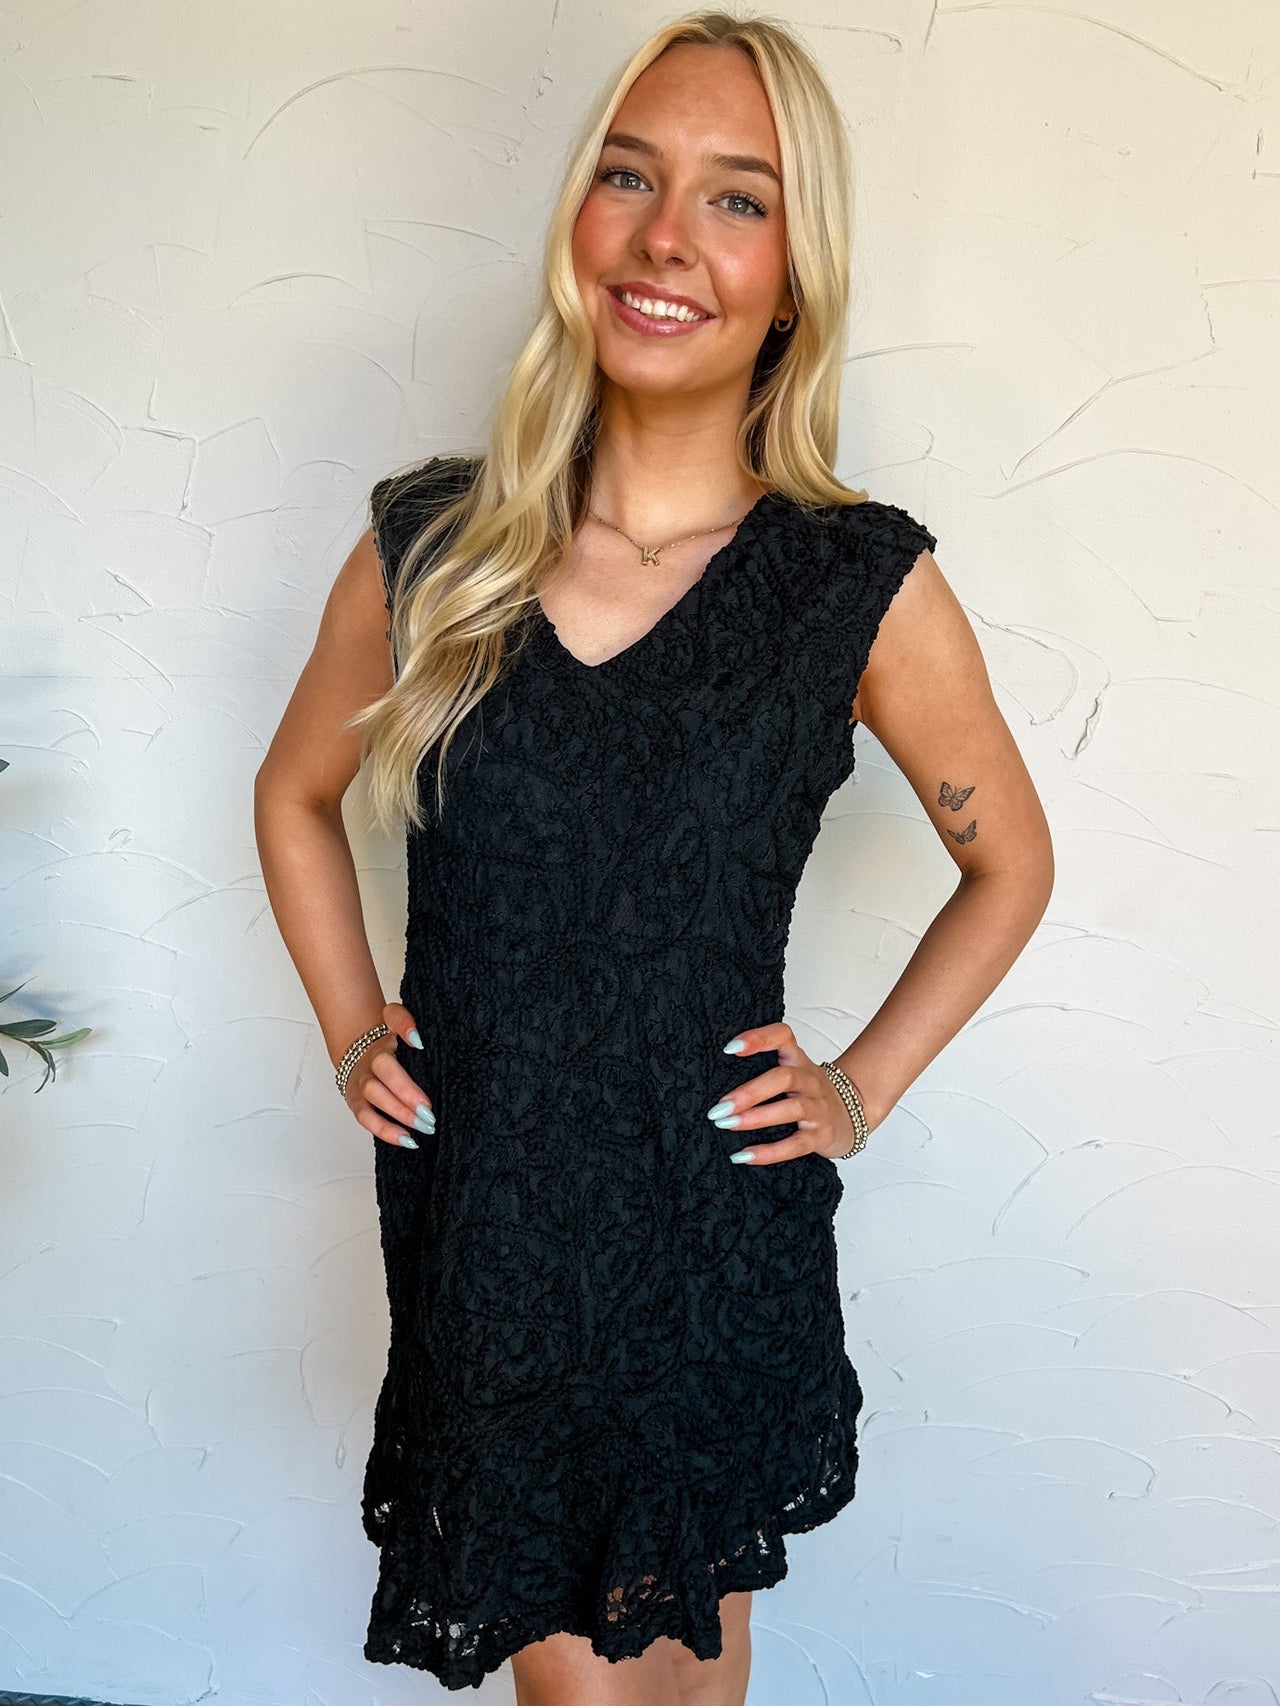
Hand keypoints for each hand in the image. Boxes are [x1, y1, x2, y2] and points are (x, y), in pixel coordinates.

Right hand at [342, 1001, 434, 1148]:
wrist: (358, 1050)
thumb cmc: (387, 1041)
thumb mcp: (395, 1022)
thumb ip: (405, 1022)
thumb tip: (417, 1039)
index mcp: (381, 1042)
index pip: (389, 1040)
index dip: (404, 1038)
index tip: (420, 1046)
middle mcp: (369, 1063)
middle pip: (383, 1075)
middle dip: (406, 1094)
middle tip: (430, 1111)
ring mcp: (361, 1084)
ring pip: (375, 1099)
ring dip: (399, 1114)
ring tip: (424, 1127)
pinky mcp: (357, 1103)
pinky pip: (367, 1119)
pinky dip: (386, 1131)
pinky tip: (408, 1140)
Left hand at [707, 1020, 862, 1164]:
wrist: (853, 1114)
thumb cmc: (811, 1093)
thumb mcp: (794, 1072)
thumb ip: (764, 1069)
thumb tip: (713, 1079)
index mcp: (798, 1060)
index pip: (783, 1037)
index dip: (759, 1038)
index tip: (730, 1048)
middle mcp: (809, 1080)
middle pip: (784, 1078)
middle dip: (750, 1091)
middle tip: (720, 1106)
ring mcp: (817, 1108)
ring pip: (790, 1109)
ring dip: (755, 1118)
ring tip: (727, 1125)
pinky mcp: (820, 1136)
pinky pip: (795, 1145)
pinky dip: (769, 1152)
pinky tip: (744, 1155)